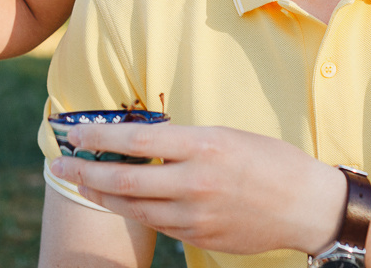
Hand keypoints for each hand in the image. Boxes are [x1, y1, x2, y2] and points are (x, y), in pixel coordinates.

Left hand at [48, 123, 346, 256]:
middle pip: (125, 178)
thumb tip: (143, 140)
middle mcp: (195, 181)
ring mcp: (196, 213)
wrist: (308, 206)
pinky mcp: (200, 235)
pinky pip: (157, 223)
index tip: (75, 134)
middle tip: (62, 164)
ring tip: (82, 183)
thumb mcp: (227, 135)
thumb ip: (185, 141)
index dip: (99, 138)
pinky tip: (120, 200)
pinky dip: (134, 209)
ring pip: (134, 206)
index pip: (137, 140)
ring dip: (103, 194)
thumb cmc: (269, 160)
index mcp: (203, 145)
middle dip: (86, 171)